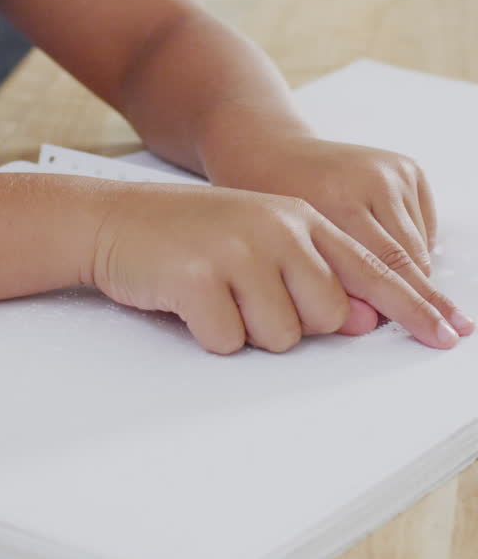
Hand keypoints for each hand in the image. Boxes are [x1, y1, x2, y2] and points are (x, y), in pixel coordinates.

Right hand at [90, 183, 470, 354]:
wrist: (114, 219)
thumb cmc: (190, 237)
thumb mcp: (259, 242)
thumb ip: (314, 275)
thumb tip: (361, 322)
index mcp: (300, 218)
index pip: (373, 268)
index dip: (415, 307)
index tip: (452, 335)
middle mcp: (279, 227)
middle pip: (327, 317)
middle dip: (290, 323)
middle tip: (245, 293)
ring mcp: (239, 249)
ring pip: (281, 337)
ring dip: (246, 330)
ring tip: (215, 293)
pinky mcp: (200, 276)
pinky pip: (229, 341)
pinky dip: (207, 334)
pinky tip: (188, 300)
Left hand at [208, 134, 470, 316]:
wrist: (273, 152)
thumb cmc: (271, 200)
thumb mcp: (290, 245)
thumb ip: (330, 282)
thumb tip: (373, 320)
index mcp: (338, 199)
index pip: (387, 266)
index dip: (413, 306)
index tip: (440, 334)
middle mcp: (371, 180)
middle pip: (411, 258)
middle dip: (423, 298)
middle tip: (445, 330)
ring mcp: (392, 172)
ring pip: (420, 245)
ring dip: (410, 272)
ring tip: (386, 284)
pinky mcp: (407, 169)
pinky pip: (423, 226)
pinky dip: (412, 246)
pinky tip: (382, 248)